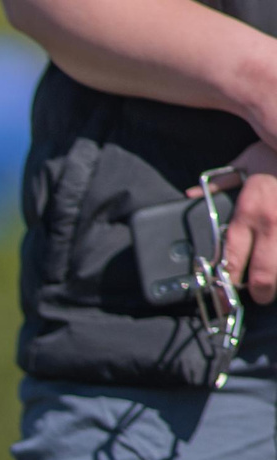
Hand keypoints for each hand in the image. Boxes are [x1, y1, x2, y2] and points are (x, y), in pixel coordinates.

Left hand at [210, 142, 276, 302]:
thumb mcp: (247, 162)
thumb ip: (220, 182)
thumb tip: (190, 193)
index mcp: (248, 212)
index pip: (232, 260)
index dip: (227, 284)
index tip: (226, 293)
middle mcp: (271, 224)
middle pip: (264, 275)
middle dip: (260, 293)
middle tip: (259, 297)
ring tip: (275, 284)